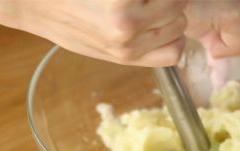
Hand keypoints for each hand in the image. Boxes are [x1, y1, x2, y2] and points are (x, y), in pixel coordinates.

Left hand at [0, 0, 187, 65]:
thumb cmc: (60, 18)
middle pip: (179, 20)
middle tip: (144, 1)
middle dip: (167, 7)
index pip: (176, 50)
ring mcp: (127, 16)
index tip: (161, 20)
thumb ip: (131, 47)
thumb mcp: (97, 47)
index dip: (172, 33)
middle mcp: (130, 39)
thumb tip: (159, 38)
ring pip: (177, 0)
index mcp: (126, 57)